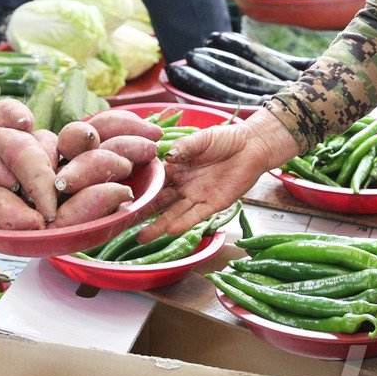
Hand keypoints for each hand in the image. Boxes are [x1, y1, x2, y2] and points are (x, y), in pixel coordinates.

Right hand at [139, 113, 297, 239]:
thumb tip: (165, 155)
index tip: (123, 197)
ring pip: (174, 214)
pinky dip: (184, 223)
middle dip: (144, 213)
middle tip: (125, 224)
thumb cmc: (225, 139)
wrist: (253, 146)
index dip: (141, 189)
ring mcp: (197, 196)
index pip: (155, 180)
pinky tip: (171, 230)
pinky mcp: (214, 204)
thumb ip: (184, 147)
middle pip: (160, 202)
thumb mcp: (201, 138)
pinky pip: (196, 216)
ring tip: (142, 237)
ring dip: (159, 226)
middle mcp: (183, 184)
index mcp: (176, 167)